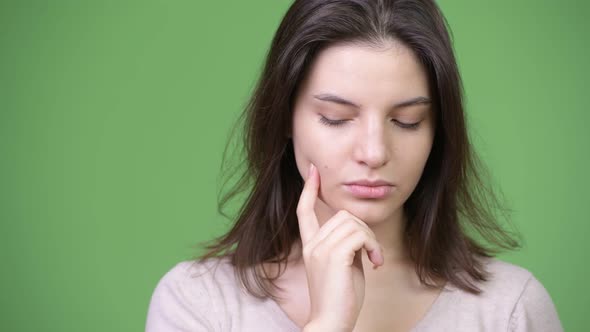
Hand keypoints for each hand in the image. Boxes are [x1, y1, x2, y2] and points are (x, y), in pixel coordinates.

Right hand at [297, 163, 383, 331]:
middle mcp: (312, 244)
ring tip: (374, 260)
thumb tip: (359, 233)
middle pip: (342, 215)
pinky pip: (360, 235)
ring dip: (371, 239)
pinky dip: (373, 246)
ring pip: (353, 223)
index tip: (313, 171)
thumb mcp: (342, 266)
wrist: (331, 322)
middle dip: (364, 229)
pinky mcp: (333, 255)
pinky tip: (375, 263)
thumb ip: (344, 246)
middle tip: (372, 253)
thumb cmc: (340, 299)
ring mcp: (320, 249)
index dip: (309, 190)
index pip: (304, 211)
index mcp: (310, 246)